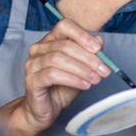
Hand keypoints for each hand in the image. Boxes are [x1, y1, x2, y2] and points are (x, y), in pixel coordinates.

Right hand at [22, 18, 111, 132]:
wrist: (47, 109)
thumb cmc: (62, 87)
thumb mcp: (81, 69)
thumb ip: (89, 54)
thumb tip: (99, 41)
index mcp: (50, 40)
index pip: (65, 26)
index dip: (82, 35)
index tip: (98, 48)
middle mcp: (39, 48)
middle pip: (65, 45)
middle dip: (88, 58)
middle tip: (104, 70)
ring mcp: (33, 63)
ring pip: (59, 59)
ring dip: (82, 69)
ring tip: (95, 79)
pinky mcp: (32, 79)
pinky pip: (53, 74)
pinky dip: (72, 79)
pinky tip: (84, 84)